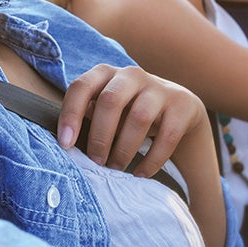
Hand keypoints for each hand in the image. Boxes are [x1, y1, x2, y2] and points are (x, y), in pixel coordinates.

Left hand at [59, 64, 207, 175]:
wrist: (177, 108)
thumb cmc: (129, 111)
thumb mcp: (107, 109)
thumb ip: (88, 116)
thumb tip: (66, 143)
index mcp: (105, 73)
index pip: (82, 87)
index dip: (71, 115)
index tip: (65, 144)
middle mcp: (131, 74)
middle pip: (110, 101)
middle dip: (100, 136)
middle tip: (96, 161)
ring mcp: (159, 87)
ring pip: (139, 118)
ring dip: (124, 149)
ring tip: (116, 168)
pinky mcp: (182, 104)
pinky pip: (167, 136)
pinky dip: (151, 160)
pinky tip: (140, 173)